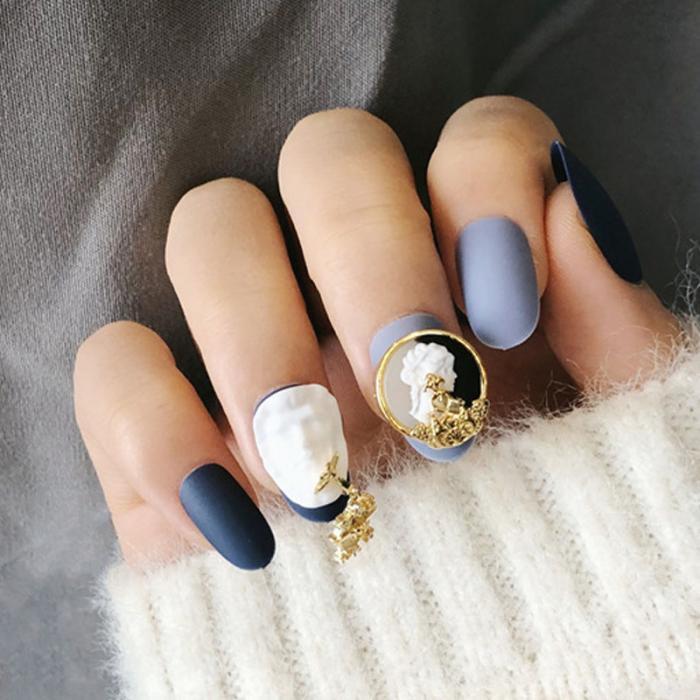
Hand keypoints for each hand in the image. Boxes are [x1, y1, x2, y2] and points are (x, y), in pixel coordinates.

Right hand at [73, 98, 677, 568]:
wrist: (460, 651)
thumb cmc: (548, 532)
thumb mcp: (608, 426)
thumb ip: (613, 319)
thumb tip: (573, 205)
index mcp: (463, 260)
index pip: (469, 140)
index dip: (487, 192)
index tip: (508, 316)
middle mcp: (348, 278)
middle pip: (324, 154)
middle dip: (369, 253)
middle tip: (417, 389)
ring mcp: (251, 336)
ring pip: (209, 230)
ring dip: (259, 339)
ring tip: (320, 475)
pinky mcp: (165, 420)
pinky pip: (110, 366)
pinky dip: (158, 431)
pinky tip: (233, 522)